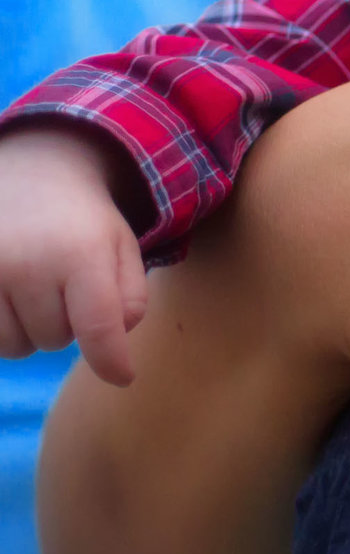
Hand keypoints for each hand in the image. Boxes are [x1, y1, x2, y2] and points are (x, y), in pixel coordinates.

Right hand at [0, 127, 147, 384]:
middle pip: (54, 341)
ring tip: (36, 291)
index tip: (123, 377)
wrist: (31, 176)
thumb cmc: (83, 223)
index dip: (112, 362)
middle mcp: (27, 265)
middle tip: (65, 288)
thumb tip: (112, 347)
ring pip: (14, 346)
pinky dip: (1, 328)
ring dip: (30, 331)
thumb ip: (131, 300)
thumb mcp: (123, 250)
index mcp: (79, 255)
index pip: (97, 328)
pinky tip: (11, 300)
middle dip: (66, 325)